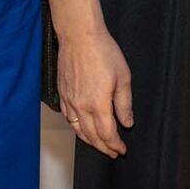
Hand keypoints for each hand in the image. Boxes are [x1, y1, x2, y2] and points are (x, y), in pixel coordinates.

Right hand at [57, 29, 133, 158]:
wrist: (79, 35)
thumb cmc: (102, 51)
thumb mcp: (123, 77)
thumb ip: (124, 104)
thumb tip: (127, 122)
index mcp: (98, 104)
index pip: (107, 133)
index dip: (115, 144)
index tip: (122, 149)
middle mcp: (81, 106)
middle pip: (92, 136)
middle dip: (103, 147)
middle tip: (112, 152)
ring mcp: (69, 101)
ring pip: (78, 129)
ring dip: (89, 141)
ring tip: (99, 145)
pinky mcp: (62, 93)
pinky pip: (69, 118)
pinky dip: (76, 127)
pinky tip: (82, 127)